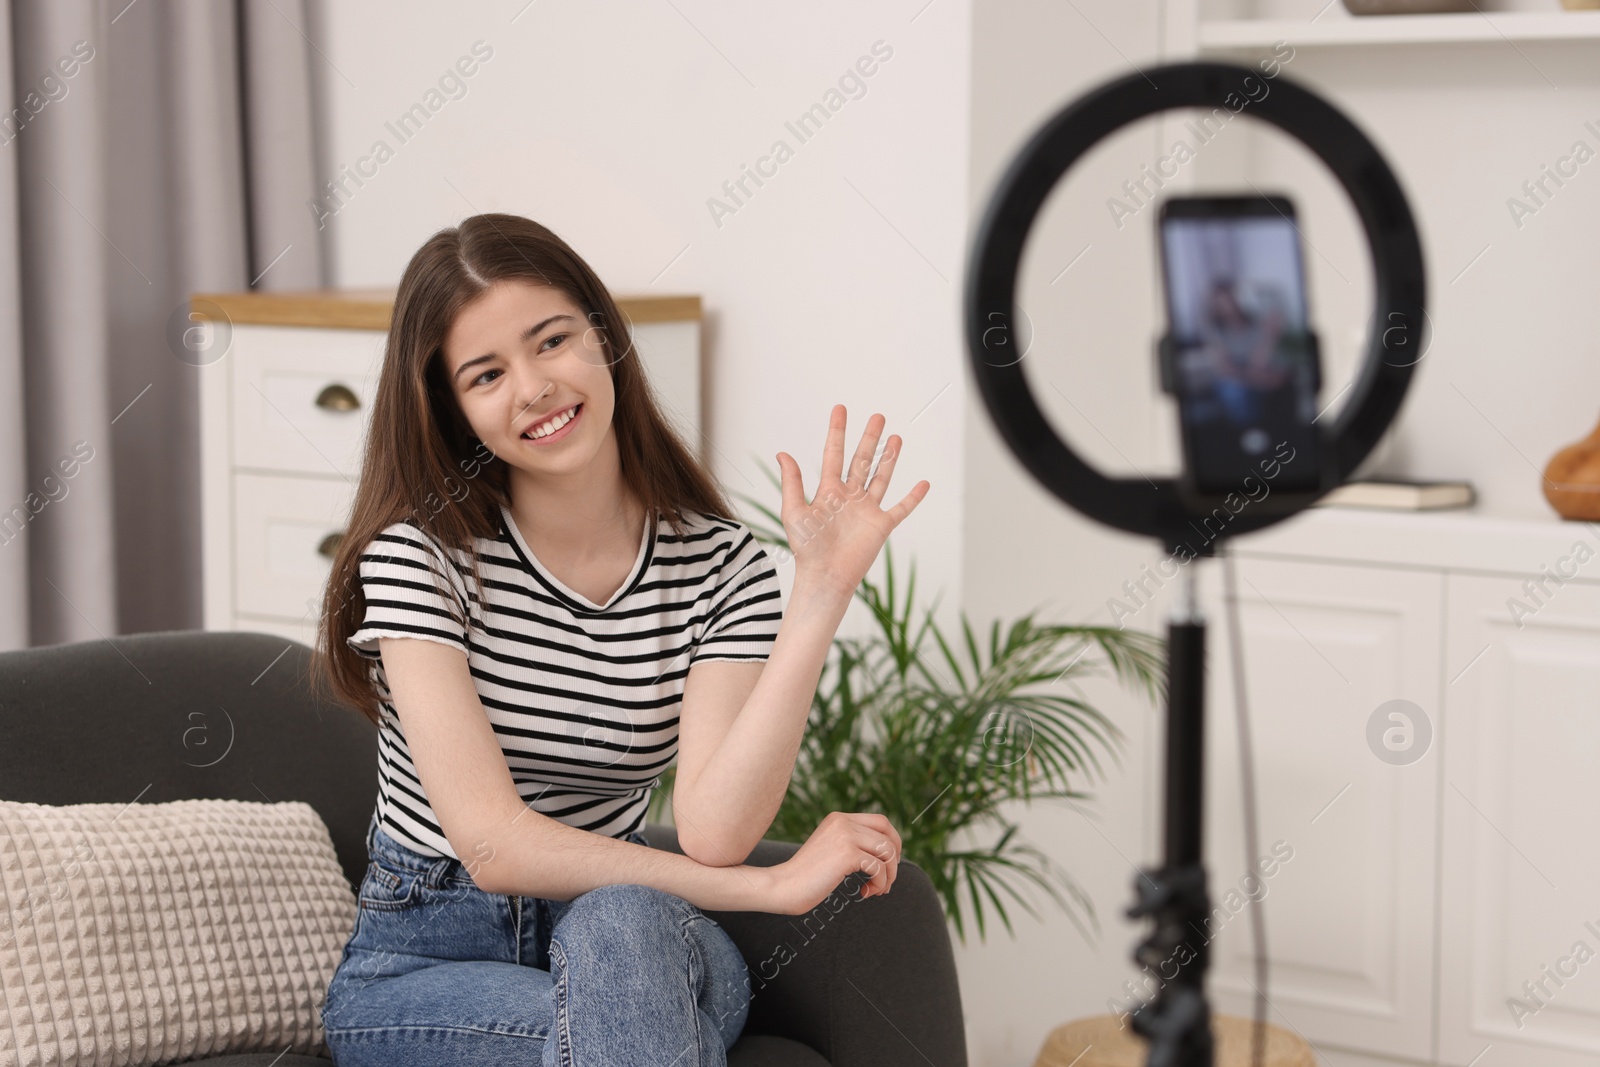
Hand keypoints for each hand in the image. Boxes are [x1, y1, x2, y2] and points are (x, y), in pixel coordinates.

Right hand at [767, 811, 902, 914]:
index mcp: (838, 818)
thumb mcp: (831, 851)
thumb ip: (852, 844)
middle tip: (888, 879)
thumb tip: (888, 852)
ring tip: (878, 889)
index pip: (881, 821)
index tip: (890, 863)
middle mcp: (842, 821)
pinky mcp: (847, 853)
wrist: (784, 887)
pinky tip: (866, 893)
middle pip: (888, 833)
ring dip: (889, 875)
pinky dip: (879, 883)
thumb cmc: (807, 877)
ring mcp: (845, 835)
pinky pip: (878, 867)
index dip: (893, 842)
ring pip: (887, 851)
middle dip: (895, 858)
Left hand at [775, 405, 929, 600]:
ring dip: (890, 458)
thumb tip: (783, 453)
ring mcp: (867, 510)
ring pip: (881, 477)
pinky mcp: (881, 526)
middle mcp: (849, 497)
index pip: (834, 454)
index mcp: (828, 491)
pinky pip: (901, 508)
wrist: (825, 576)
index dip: (837, 432)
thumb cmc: (806, 548)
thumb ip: (793, 482)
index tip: (840, 409)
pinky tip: (924, 484)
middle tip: (878, 416)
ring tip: (897, 438)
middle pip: (862, 460)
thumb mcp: (794, 510)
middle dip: (870, 438)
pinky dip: (914, 497)